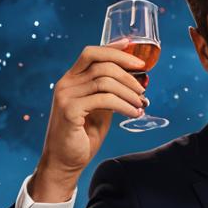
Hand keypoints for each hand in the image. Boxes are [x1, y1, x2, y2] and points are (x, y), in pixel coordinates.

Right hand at [30, 39, 146, 201]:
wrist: (65, 162)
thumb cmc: (83, 136)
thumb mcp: (99, 109)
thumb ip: (109, 92)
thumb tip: (134, 81)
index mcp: (71, 79)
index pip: (91, 53)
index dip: (113, 48)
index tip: (132, 46)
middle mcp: (66, 84)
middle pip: (101, 64)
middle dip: (127, 73)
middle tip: (143, 88)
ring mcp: (66, 96)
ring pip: (105, 81)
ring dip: (129, 92)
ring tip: (141, 104)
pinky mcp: (69, 111)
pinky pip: (104, 99)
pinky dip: (124, 105)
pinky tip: (134, 113)